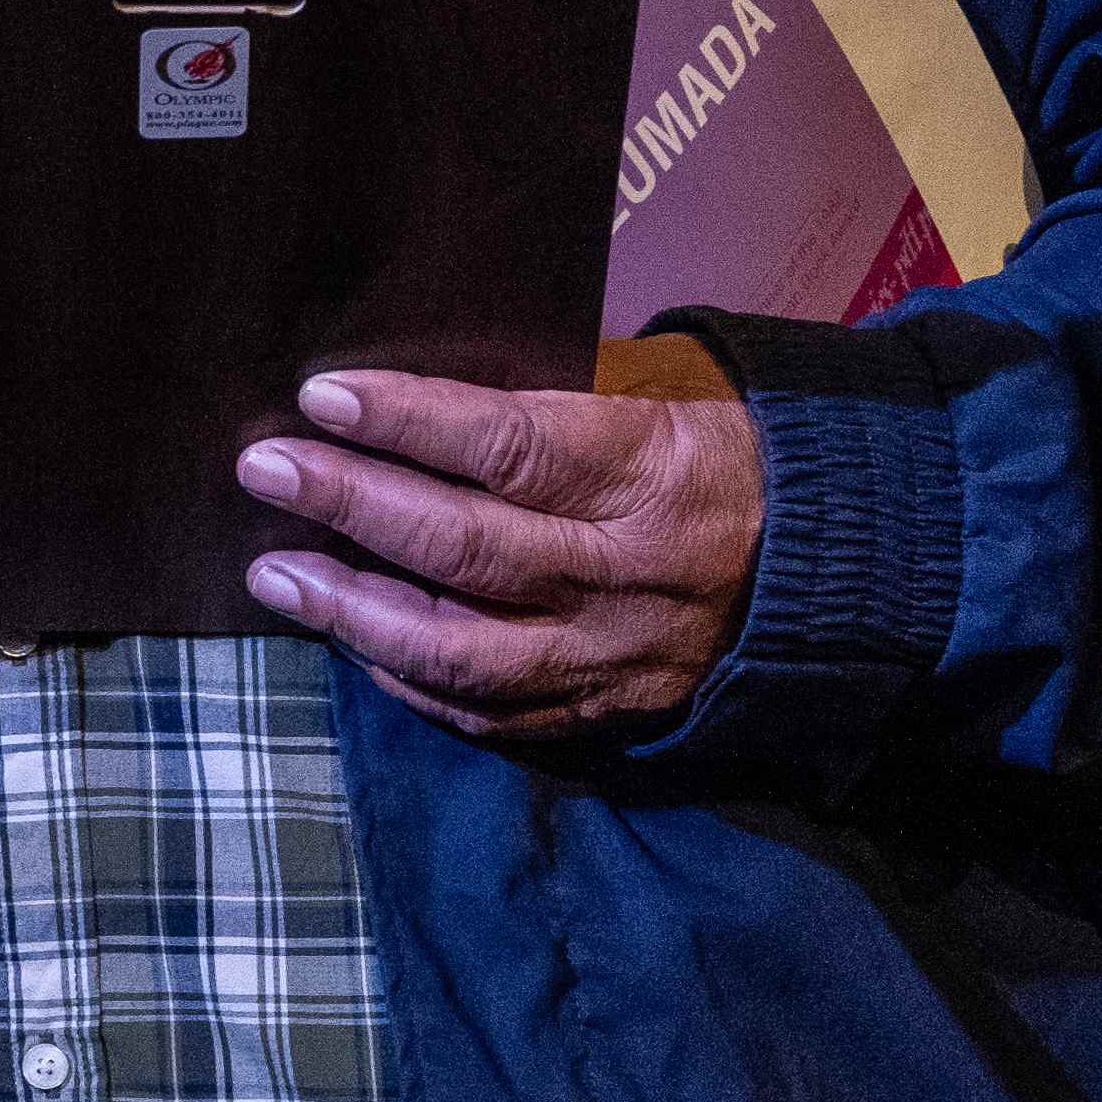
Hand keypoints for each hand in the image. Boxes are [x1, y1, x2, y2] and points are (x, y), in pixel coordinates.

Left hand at [238, 348, 765, 742]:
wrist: (837, 572)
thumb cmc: (730, 458)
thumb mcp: (667, 399)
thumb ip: (555, 400)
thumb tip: (416, 387)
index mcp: (652, 474)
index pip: (511, 445)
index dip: (409, 421)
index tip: (320, 397)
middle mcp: (628, 574)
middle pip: (468, 547)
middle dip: (352, 505)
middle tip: (264, 470)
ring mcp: (615, 655)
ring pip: (464, 651)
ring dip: (355, 612)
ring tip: (276, 574)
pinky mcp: (609, 713)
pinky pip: (491, 712)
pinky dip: (412, 678)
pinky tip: (353, 640)